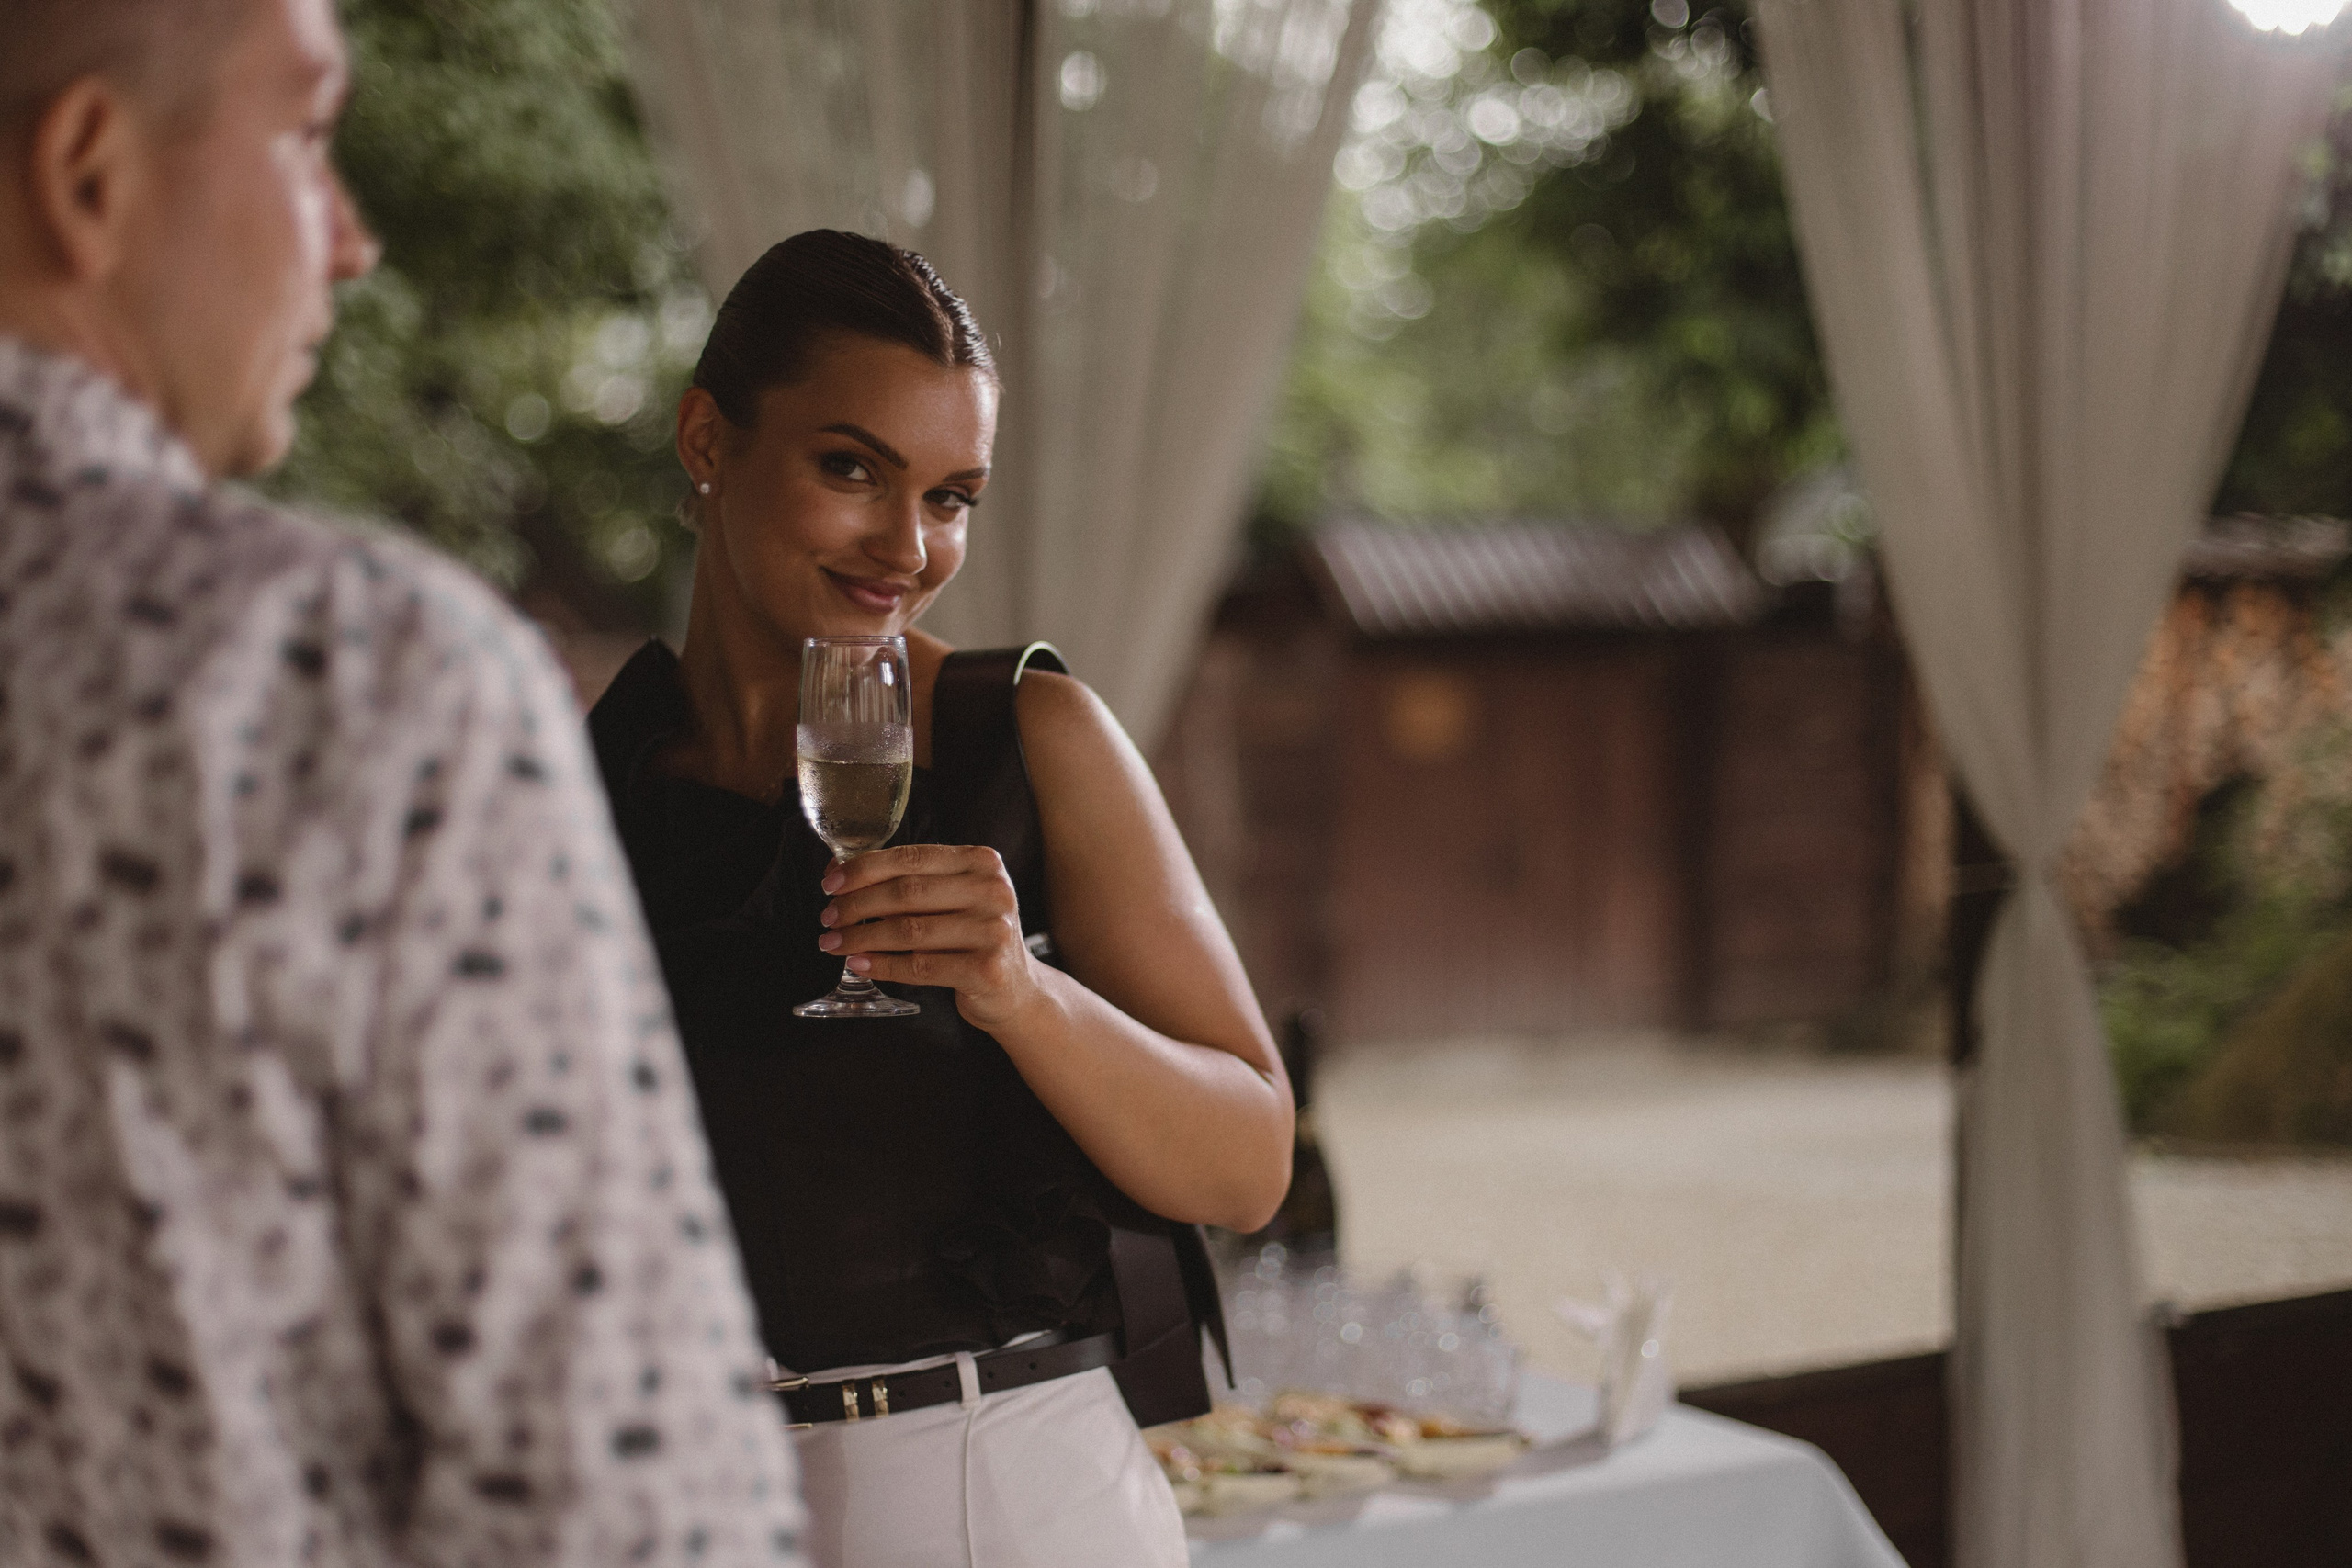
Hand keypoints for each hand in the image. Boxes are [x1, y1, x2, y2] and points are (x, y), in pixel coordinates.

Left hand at [817, 844, 1045, 1029]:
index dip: (864, 868)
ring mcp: (993, 931)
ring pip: (909, 930)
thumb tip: (840, 872)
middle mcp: (993, 891)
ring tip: (833, 943)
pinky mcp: (986, 970)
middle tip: (828, 917)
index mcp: (982, 862)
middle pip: (907, 892)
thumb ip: (910, 882)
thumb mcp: (956, 898)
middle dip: (856, 904)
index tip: (831, 882)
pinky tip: (858, 964)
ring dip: (861, 937)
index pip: (912, 857)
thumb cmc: (974, 938)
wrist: (1017, 990)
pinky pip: (919, 966)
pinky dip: (881, 965)